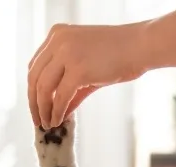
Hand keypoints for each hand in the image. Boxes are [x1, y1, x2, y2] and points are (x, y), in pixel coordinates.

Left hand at [27, 23, 146, 128]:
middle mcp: (58, 41)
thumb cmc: (120, 54)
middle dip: (34, 102)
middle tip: (38, 120)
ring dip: (43, 110)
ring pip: (43, 88)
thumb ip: (69, 85)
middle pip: (34, 77)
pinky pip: (60, 97)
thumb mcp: (88, 66)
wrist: (141, 46)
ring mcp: (67, 54)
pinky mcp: (78, 70)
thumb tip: (58, 110)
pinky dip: (57, 112)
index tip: (37, 105)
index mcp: (57, 34)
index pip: (35, 65)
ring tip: (47, 124)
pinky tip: (58, 121)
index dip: (33, 88)